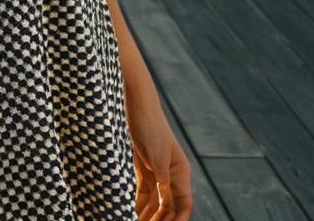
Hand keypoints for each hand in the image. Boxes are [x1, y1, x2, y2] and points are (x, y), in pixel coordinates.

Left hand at [128, 99, 192, 220]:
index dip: (178, 219)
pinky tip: (130, 213)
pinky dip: (138, 204)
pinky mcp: (143, 168)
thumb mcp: (157, 158)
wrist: (137, 104)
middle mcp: (171, 175)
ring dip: (147, 215)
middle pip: (168, 206)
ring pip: (154, 202)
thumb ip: (163, 183)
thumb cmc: (151, 127)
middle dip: (160, 220)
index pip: (183, 204)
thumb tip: (168, 207)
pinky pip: (143, 193)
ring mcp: (157, 172)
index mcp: (180, 173)